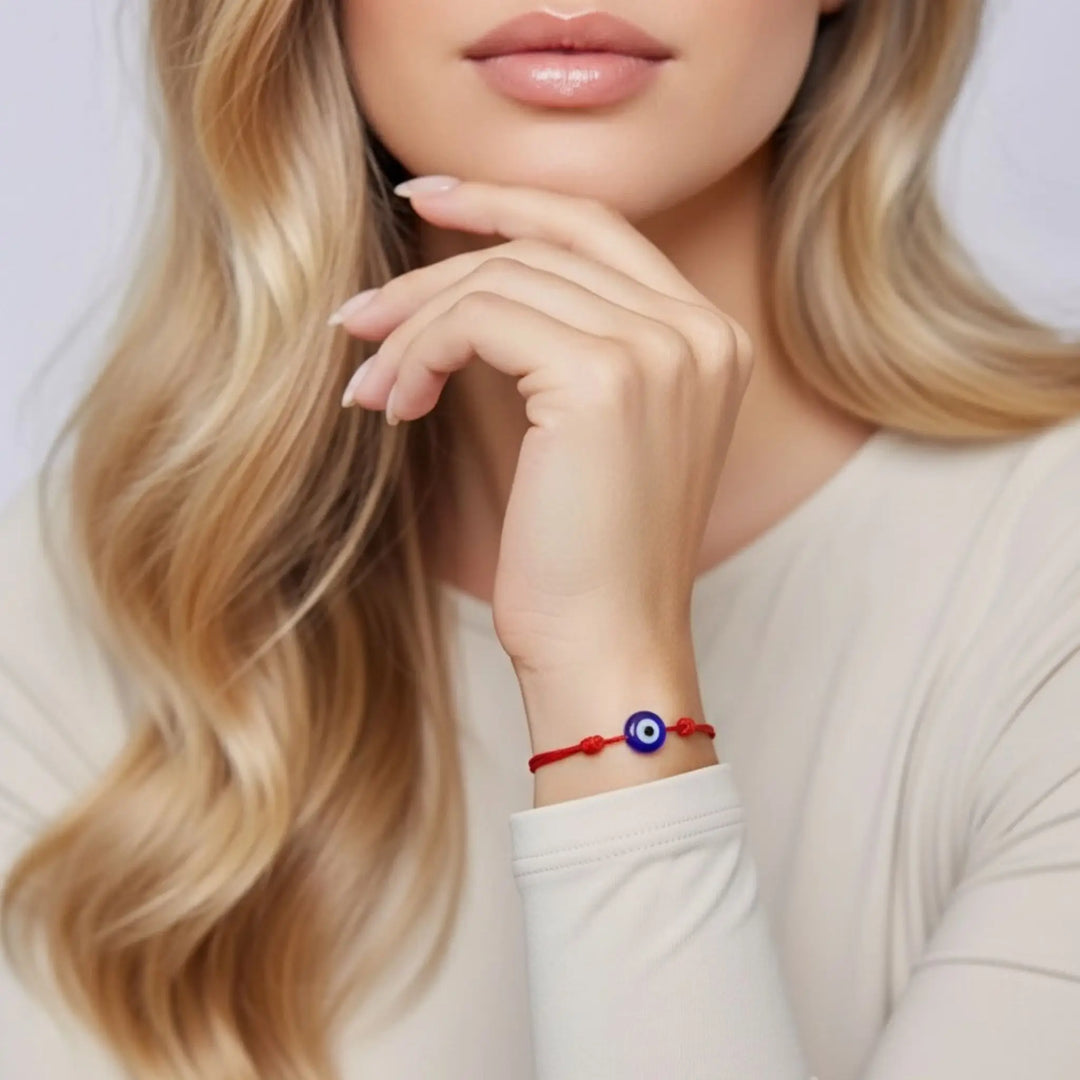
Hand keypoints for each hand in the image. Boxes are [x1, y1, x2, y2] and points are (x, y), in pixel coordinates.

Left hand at [332, 178, 753, 674]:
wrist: (608, 649)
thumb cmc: (586, 562)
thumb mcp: (589, 437)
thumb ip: (567, 347)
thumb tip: (470, 285)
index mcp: (708, 339)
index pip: (597, 229)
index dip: (507, 204)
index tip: (427, 201)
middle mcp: (699, 331)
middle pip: (541, 247)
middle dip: (435, 270)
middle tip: (359, 315)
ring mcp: (660, 350)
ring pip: (502, 278)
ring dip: (414, 326)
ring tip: (371, 385)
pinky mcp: (605, 379)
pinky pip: (479, 320)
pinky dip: (419, 353)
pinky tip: (394, 404)